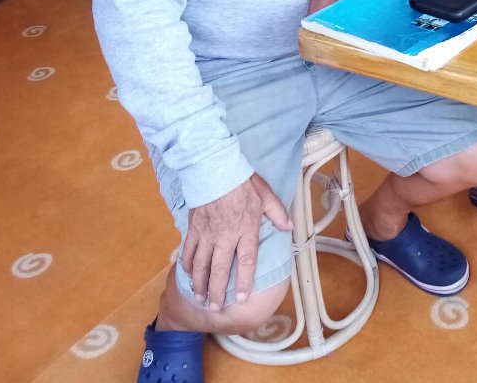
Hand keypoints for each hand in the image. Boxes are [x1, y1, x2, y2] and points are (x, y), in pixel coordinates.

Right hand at [181, 173, 291, 309]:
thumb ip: (278, 214)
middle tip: (214, 307)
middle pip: (220, 269)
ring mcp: (207, 233)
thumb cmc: (243, 182)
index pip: (246, 262)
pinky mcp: (194, 227)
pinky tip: (188, 275)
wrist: (216, 169)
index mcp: (246, 230)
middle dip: (217, 291)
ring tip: (200, 298)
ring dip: (200, 283)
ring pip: (201, 264)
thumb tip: (289, 228)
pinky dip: (188, 264)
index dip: (243, 282)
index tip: (241, 299)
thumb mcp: (267, 196)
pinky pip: (189, 250)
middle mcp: (225, 236)